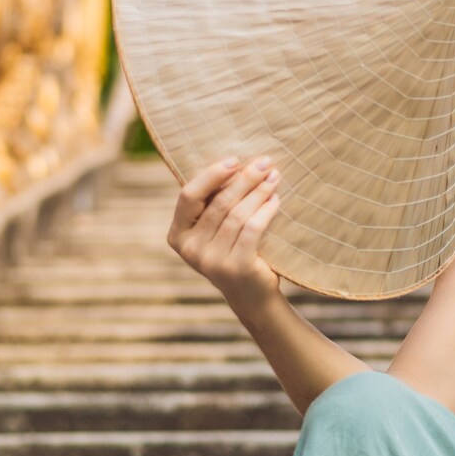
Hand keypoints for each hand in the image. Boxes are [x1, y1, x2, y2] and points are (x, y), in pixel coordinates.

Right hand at [168, 155, 283, 305]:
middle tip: (265, 162)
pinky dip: (265, 210)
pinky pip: (252, 229)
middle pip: (218, 202)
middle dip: (244, 178)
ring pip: (237, 214)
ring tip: (274, 177)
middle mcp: (189, 249)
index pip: (189, 195)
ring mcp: (210, 261)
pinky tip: (276, 199)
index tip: (235, 160)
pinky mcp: (235, 267)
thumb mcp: (216, 229)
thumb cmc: (234, 250)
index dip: (211, 174)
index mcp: (178, 235)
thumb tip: (237, 163)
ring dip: (259, 192)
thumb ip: (214, 203)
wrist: (252, 295)